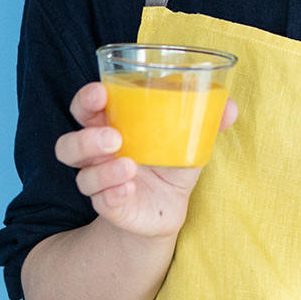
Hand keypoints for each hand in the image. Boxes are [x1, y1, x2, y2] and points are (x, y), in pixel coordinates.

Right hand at [55, 81, 238, 238]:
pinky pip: (101, 202)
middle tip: (114, 136)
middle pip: (70, 143)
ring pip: (82, 175)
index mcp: (112, 124)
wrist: (168, 207)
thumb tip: (230, 106)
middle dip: (86, 137)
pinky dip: (113, 194)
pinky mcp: (109, 206)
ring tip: (129, 165)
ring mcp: (100, 182)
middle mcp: (98, 153)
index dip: (86, 99)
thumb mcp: (189, 137)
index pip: (86, 107)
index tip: (101, 92)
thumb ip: (207, 119)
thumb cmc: (170, 159)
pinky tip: (129, 189)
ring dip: (103, 170)